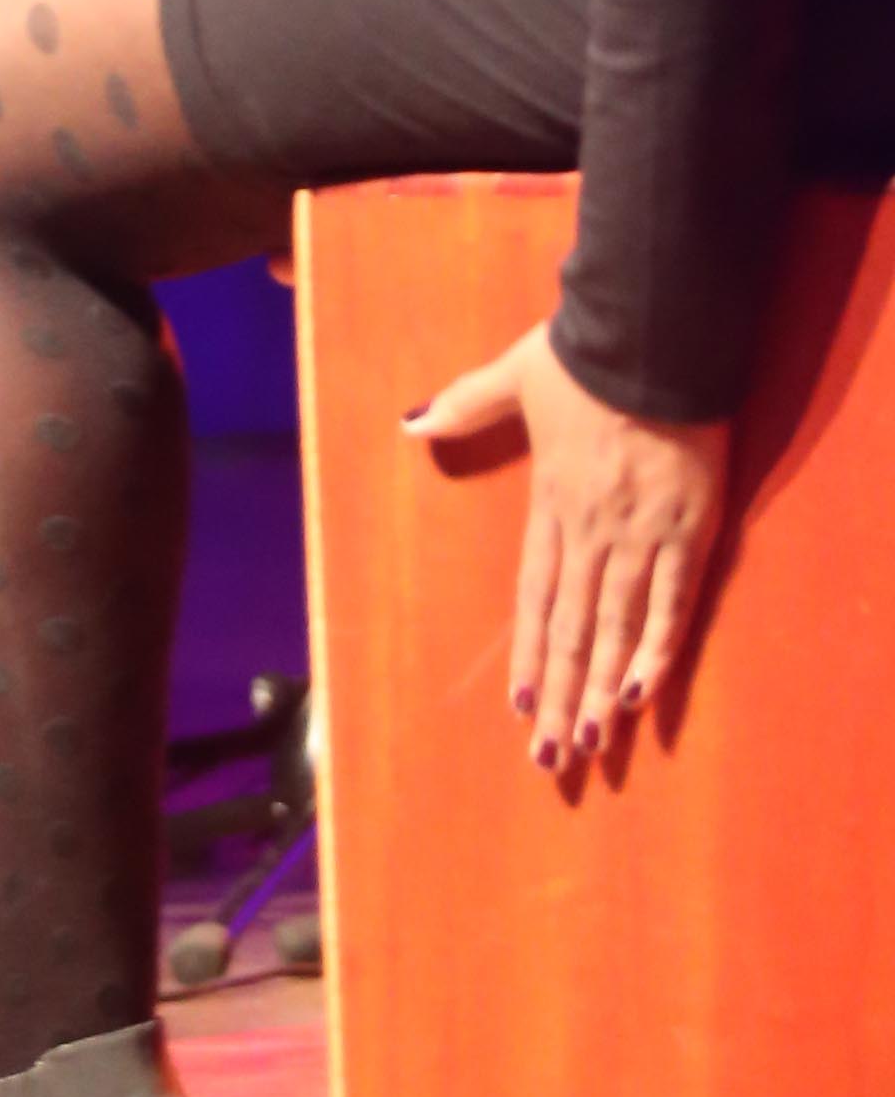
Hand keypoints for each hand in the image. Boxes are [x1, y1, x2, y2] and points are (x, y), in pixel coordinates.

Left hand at [407, 320, 729, 767]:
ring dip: (601, 691)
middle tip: (553, 760)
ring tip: (591, 747)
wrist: (652, 337)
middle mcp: (591, 530)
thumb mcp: (514, 376)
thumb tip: (407, 422)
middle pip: (573, 626)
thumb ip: (465, 404)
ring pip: (616, 628)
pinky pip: (672, 605)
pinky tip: (642, 697)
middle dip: (562, 695)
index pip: (534, 593)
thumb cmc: (583, 356)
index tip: (522, 704)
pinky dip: (656, 652)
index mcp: (551, 501)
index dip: (529, 650)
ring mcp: (641, 536)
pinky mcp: (689, 533)